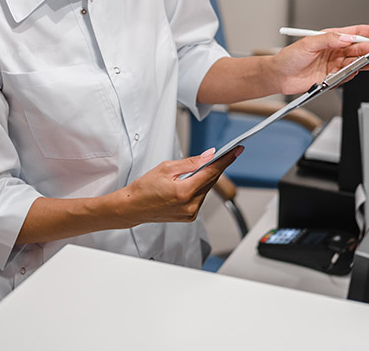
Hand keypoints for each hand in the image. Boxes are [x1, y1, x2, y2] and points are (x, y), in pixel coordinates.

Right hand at [119, 146, 243, 224]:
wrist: (132, 207)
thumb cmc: (144, 188)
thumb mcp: (167, 168)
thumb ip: (191, 162)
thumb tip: (209, 156)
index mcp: (184, 192)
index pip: (212, 172)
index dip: (226, 160)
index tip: (236, 151)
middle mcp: (190, 205)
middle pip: (210, 181)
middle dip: (214, 167)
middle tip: (220, 154)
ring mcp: (190, 213)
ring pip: (206, 190)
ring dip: (204, 178)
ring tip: (192, 171)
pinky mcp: (189, 217)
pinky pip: (200, 198)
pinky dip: (198, 188)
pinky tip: (189, 183)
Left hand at [272, 24, 368, 94]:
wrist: (280, 76)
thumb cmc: (289, 57)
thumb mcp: (308, 43)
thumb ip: (328, 40)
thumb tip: (345, 37)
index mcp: (330, 38)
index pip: (355, 32)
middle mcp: (335, 50)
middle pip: (360, 47)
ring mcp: (335, 64)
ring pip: (357, 61)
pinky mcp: (333, 77)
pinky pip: (349, 74)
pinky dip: (356, 72)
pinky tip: (363, 69)